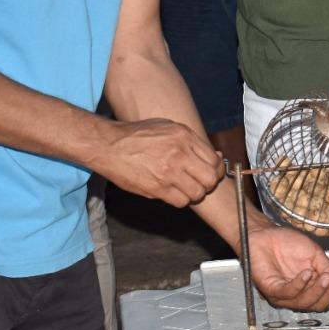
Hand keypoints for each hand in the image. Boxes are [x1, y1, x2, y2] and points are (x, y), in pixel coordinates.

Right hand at [99, 118, 223, 206]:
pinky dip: (181, 199)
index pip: (215, 160)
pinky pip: (181, 202)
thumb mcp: (168, 127)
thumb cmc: (138, 135)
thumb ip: (192, 142)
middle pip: (211, 179)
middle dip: (209, 183)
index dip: (218, 169)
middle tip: (201, 182)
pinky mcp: (157, 188)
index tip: (213, 172)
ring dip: (194, 193)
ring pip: (197, 193)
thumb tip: (215, 156)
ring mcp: (168, 173)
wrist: (110, 146)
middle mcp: (179, 154)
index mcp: (184, 136)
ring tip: (186, 187)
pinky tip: (174, 191)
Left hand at [247, 224, 328, 311]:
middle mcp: (297, 297)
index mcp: (309, 289)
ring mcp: (283, 296)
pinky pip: (287, 293)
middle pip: (318, 304)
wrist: (264, 233)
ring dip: (318, 290)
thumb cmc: (287, 243)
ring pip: (304, 302)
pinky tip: (308, 273)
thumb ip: (328, 269)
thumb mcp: (314, 255)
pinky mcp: (270, 289)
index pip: (328, 298)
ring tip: (326, 276)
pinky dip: (299, 285)